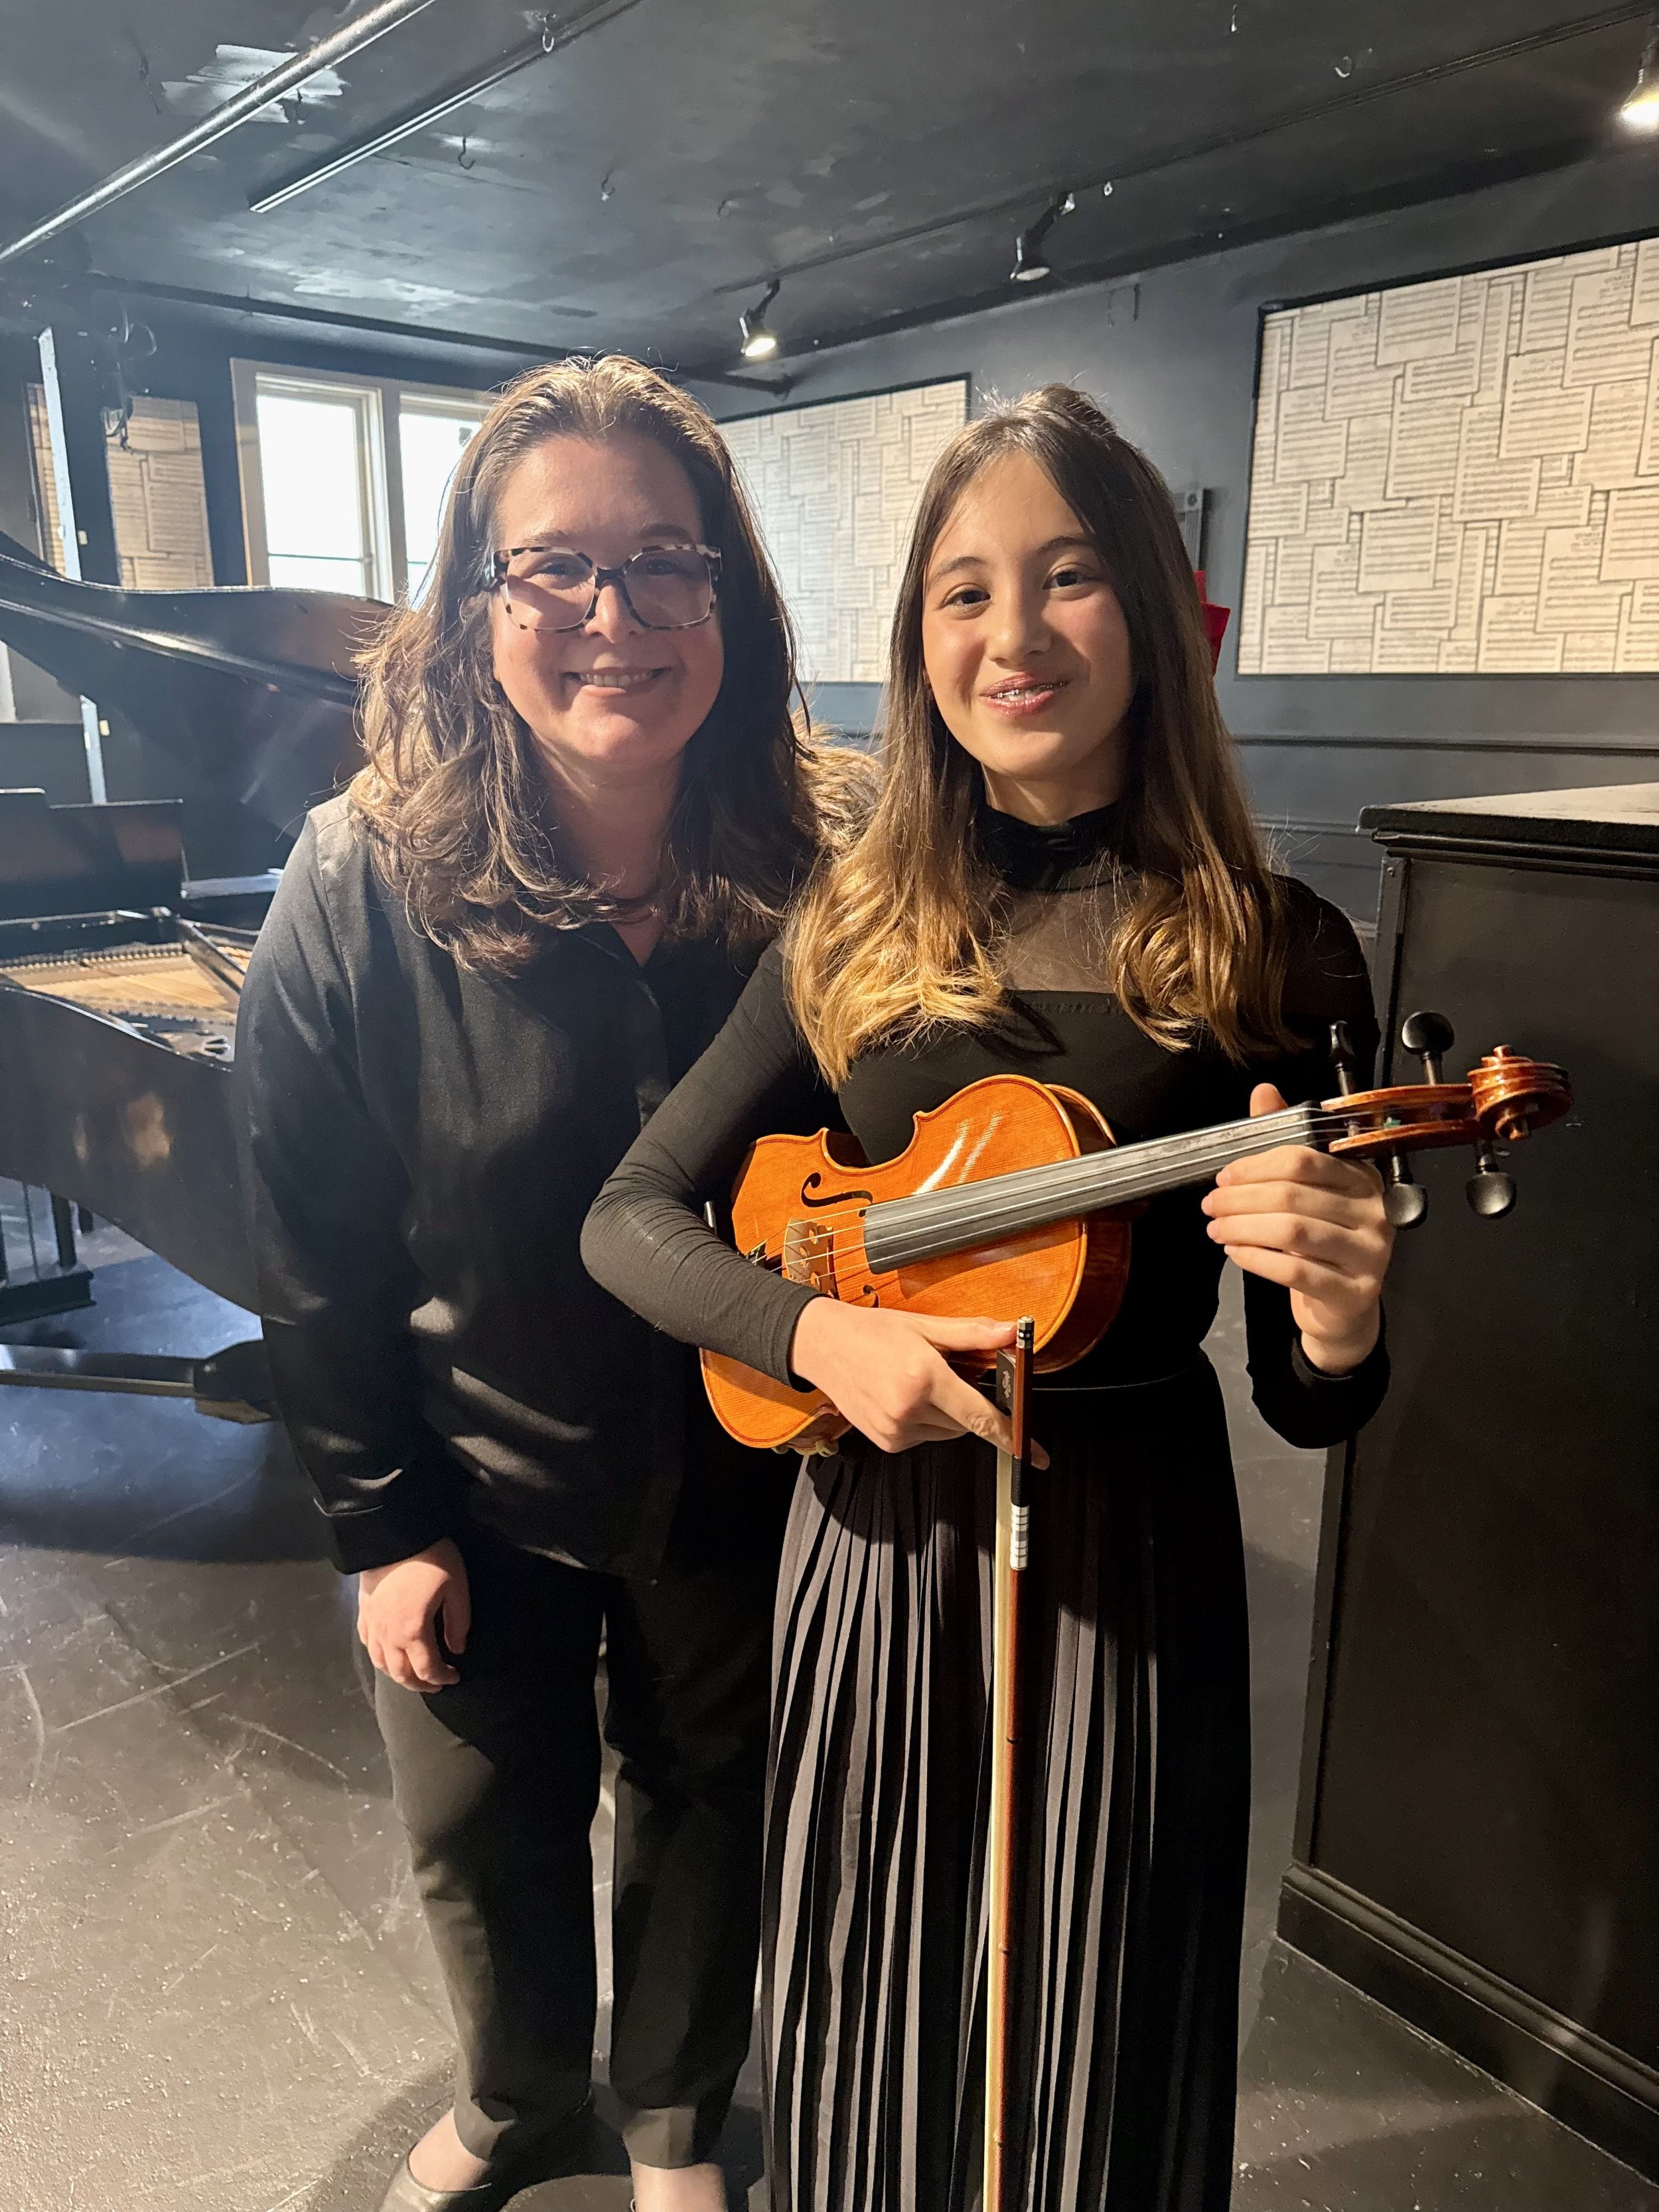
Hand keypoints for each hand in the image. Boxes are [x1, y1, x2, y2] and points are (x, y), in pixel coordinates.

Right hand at [357, 1538, 469, 1691]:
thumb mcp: (456, 1588)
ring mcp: (371, 1624)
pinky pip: (367, 1644)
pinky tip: (389, 1653)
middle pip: (401, 1673)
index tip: (455, 1676)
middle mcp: (387, 1635)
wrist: (395, 1533)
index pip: (427, 1669)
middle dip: (420, 1684)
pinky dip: (379, 1656)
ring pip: (380, 1663)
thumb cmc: (431, 1558)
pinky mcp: (363, 1611)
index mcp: (412, 1631)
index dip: (442, 1678)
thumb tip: (457, 1649)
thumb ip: (458, 1623)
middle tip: (435, 1684)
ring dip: (398, 1675)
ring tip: (414, 1674)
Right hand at [789, 1299, 1048, 1463]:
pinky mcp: (888, 1442)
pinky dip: (926, 1420)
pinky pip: (926, 1436)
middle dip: (967, 1400)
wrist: (823, 1346)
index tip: (1035, 1454)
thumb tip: (1011, 1334)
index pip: (981, 1416)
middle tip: (948, 1373)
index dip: (1013, 1436)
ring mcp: (896, 1430)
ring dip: (947, 1411)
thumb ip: (972, 1334)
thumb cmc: (871, 1332)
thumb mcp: (924, 1326)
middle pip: (967, 1422)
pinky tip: (905, 1396)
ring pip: (948, 1431)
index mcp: (923, 1378)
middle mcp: (909, 1409)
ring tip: (919, 1380)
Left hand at [1201, 1082, 1393, 1373]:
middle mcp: (1374, 1211)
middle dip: (1240, 1198)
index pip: (1302, 1159)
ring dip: (1243, 1228)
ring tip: (1215, 1229)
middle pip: (1293, 1195)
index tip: (1222, 1177)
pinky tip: (1235, 1252)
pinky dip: (1257, 1259)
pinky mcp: (1355, 1291)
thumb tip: (1264, 1091)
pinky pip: (1296, 1270)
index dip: (1255, 1165)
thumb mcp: (1305, 1190)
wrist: (1342, 1308)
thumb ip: (1285, 1142)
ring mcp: (1370, 1253)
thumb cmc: (1320, 1241)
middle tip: (1209, 1206)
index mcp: (1361, 1176)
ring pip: (1293, 1231)